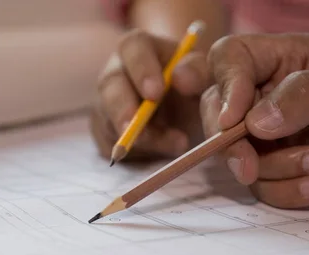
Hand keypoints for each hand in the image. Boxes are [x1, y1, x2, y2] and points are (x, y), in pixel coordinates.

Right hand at [89, 29, 210, 160]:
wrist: (185, 112)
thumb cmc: (192, 86)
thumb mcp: (204, 75)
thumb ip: (198, 71)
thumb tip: (180, 78)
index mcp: (138, 48)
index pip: (132, 49)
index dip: (141, 70)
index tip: (155, 94)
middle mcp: (116, 72)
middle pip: (109, 86)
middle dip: (123, 110)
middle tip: (139, 131)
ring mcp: (106, 103)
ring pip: (111, 121)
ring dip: (143, 139)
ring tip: (179, 143)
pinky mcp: (105, 131)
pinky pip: (111, 145)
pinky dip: (137, 153)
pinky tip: (163, 150)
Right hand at [201, 33, 308, 208]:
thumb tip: (255, 120)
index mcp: (292, 60)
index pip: (233, 58)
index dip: (225, 86)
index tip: (234, 121)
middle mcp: (275, 96)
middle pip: (219, 110)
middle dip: (232, 143)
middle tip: (250, 166)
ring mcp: (276, 135)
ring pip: (239, 155)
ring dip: (275, 169)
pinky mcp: (283, 169)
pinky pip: (261, 185)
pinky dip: (285, 192)